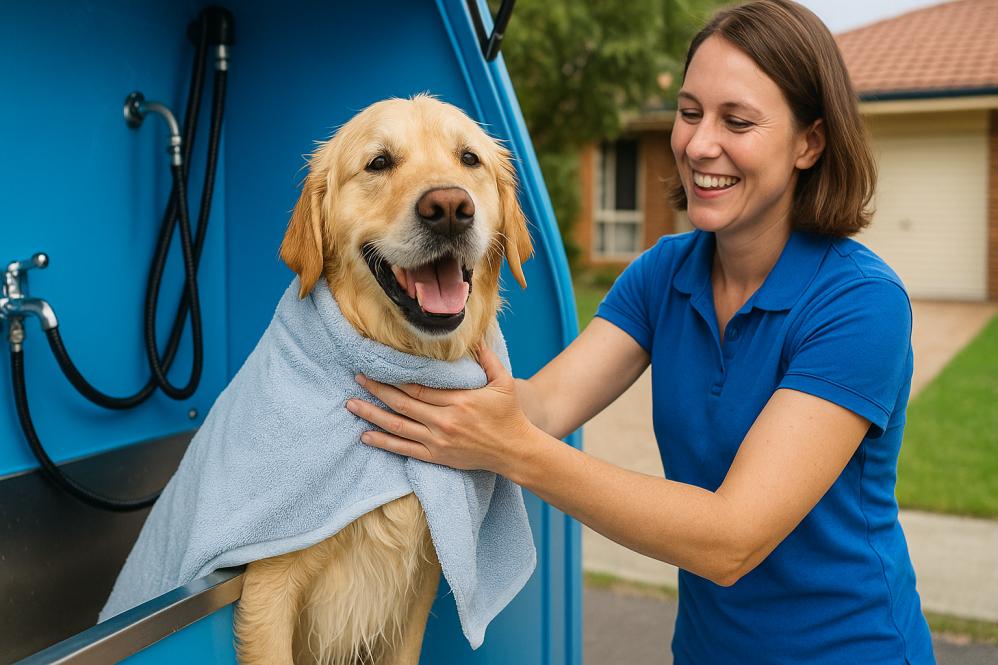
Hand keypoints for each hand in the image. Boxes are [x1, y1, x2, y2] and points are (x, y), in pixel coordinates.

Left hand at [345, 343, 536, 475]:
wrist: (515, 451)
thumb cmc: (509, 415)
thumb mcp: (503, 382)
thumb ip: (487, 358)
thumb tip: (475, 336)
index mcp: (458, 400)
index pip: (418, 386)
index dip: (395, 377)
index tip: (378, 365)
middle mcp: (444, 421)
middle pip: (403, 403)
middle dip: (377, 390)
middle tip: (358, 378)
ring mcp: (438, 441)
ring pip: (398, 426)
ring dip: (372, 414)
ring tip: (352, 404)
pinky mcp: (436, 456)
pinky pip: (404, 449)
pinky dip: (383, 442)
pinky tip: (366, 435)